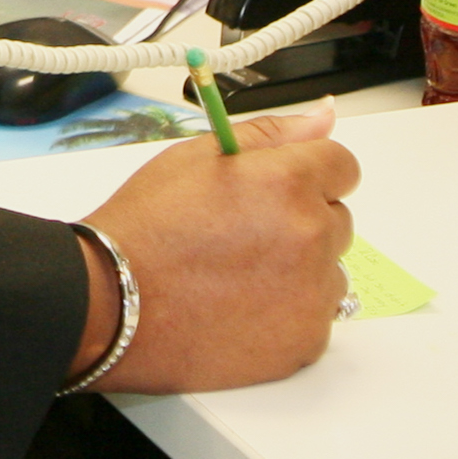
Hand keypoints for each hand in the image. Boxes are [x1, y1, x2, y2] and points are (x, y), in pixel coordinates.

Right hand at [67, 100, 357, 393]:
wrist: (116, 301)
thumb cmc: (148, 227)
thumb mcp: (197, 158)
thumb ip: (271, 135)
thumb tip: (324, 117)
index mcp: (287, 183)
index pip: (342, 166)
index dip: (307, 173)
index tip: (279, 189)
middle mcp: (310, 236)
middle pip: (337, 218)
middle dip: (301, 220)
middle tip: (243, 232)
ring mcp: (312, 294)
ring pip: (328, 269)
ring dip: (299, 268)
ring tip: (237, 273)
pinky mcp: (306, 341)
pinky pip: (317, 315)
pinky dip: (290, 312)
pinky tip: (241, 305)